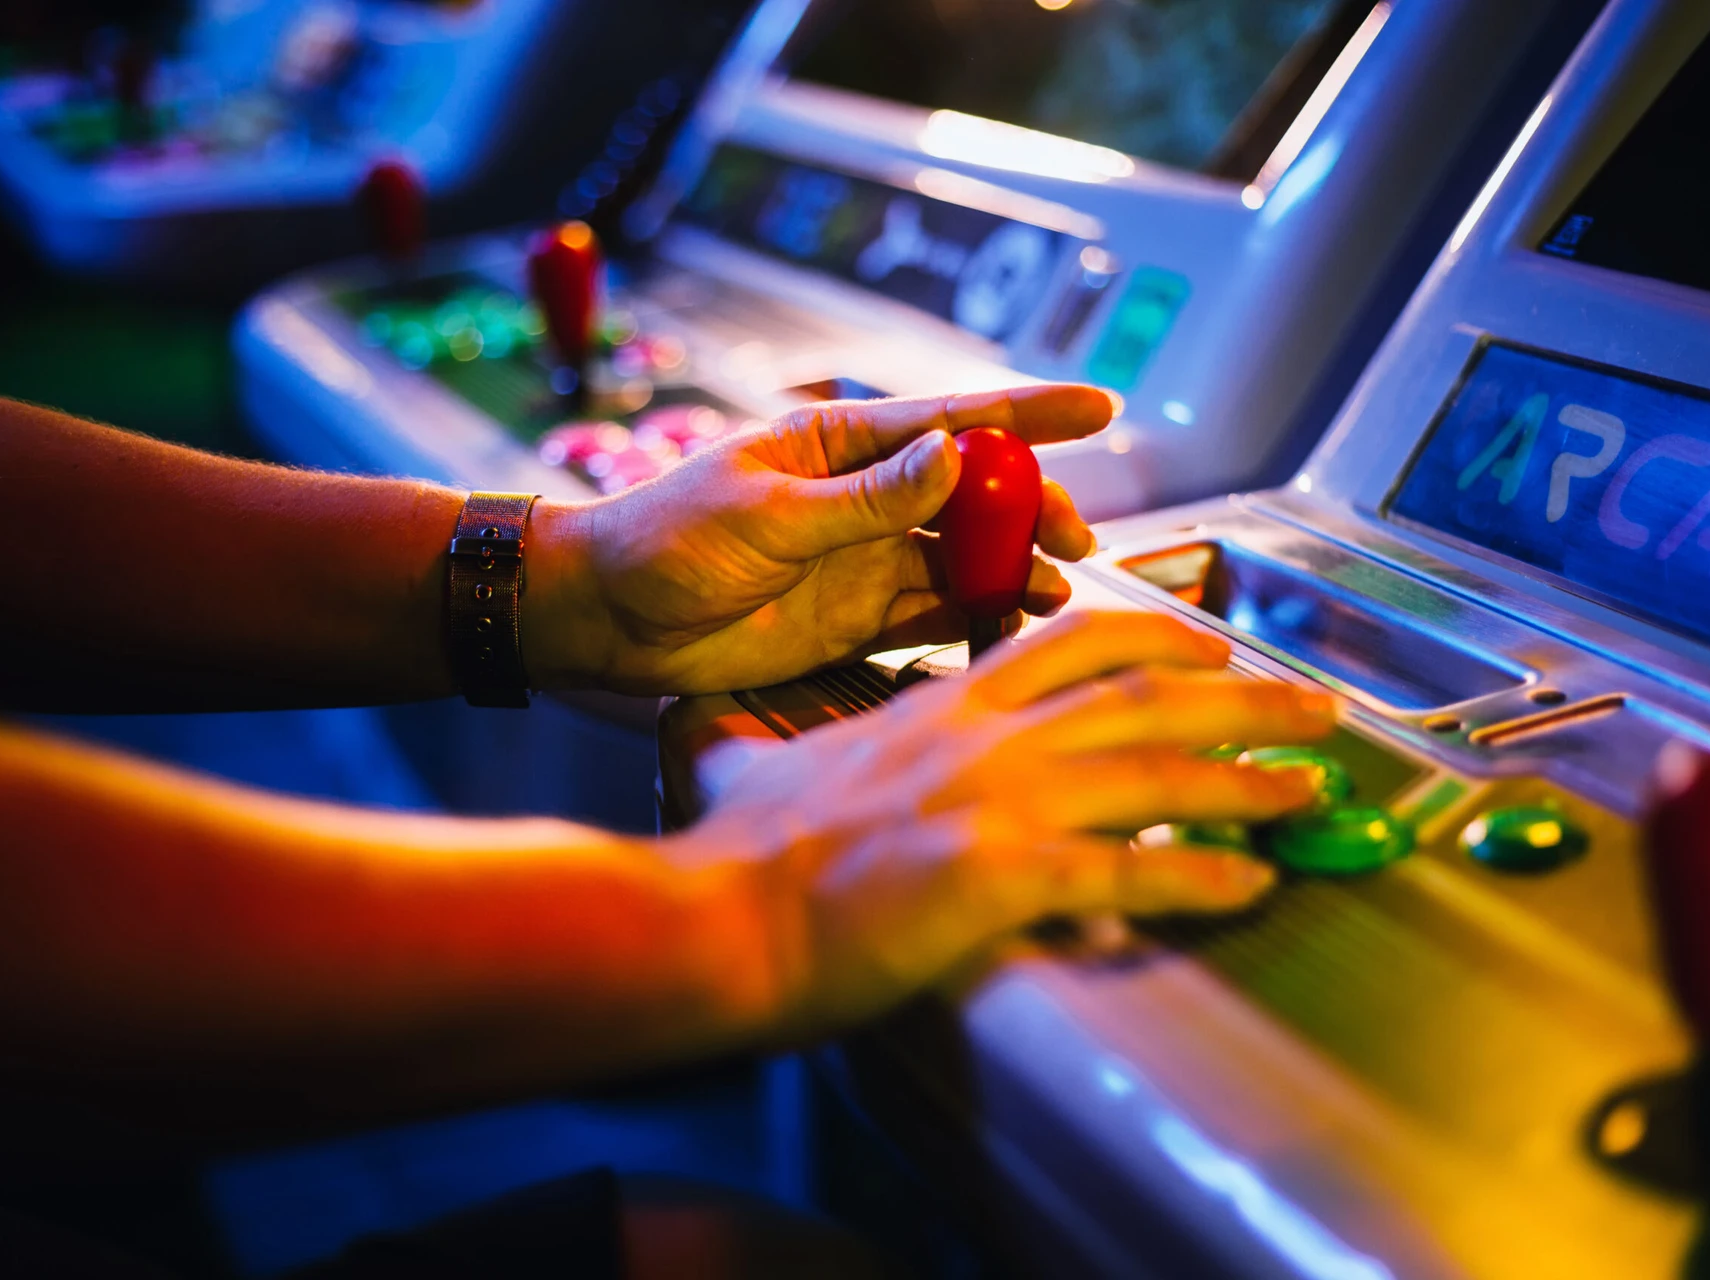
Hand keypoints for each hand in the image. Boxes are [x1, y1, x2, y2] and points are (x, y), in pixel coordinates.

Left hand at [519, 386, 1109, 694]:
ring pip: (965, 558)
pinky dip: (979, 619)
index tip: (1101, 407)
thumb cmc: (665, 541)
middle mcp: (866, 498)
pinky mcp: (859, 619)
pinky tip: (1013, 625)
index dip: (1030, 414)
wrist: (608, 621)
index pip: (951, 418)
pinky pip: (937, 614)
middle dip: (1032, 508)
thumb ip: (862, 499)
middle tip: (1075, 538)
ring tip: (1054, 591)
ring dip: (1013, 569)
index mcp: (840, 445)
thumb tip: (951, 459)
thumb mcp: (764, 513)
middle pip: (975, 494)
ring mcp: (867, 559)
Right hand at [684, 611, 1335, 1037]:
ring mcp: (996, 802)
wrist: (718, 920)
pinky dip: (1198, 877)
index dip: (1157, 633)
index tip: (1210, 644)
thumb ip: (749, 737)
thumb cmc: (736, 854)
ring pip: (1154, 768)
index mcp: (942, 706)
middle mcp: (984, 738)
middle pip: (1143, 692)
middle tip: (1315, 708)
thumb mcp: (744, 762)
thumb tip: (693, 724)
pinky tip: (1249, 885)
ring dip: (1248, 777)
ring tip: (1312, 790)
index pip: (1070, 640)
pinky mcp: (998, 878)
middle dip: (1244, 694)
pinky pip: (1127, 872)